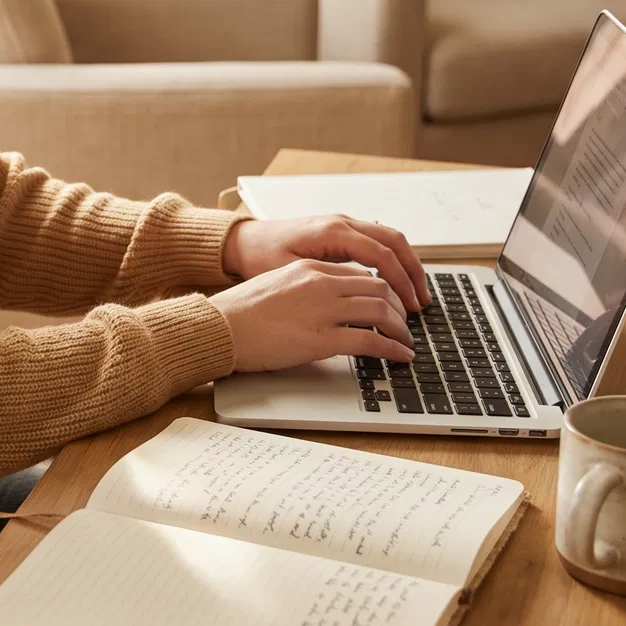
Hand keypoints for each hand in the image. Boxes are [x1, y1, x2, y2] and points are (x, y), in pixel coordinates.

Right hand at [210, 259, 416, 372]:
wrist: (219, 327)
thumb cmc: (240, 313)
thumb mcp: (277, 286)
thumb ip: (306, 288)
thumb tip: (328, 304)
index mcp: (309, 269)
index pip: (361, 274)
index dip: (383, 291)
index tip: (390, 305)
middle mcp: (320, 283)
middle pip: (378, 287)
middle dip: (398, 307)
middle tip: (405, 324)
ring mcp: (323, 309)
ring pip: (381, 311)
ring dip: (400, 329)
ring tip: (406, 342)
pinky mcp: (321, 338)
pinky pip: (371, 341)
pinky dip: (392, 349)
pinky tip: (400, 356)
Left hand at [221, 215, 427, 312]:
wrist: (242, 242)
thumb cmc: (260, 257)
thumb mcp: (291, 274)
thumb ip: (327, 283)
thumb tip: (360, 302)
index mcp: (332, 231)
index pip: (381, 254)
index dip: (400, 281)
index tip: (409, 306)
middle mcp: (341, 222)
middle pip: (394, 241)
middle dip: (413, 272)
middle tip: (422, 303)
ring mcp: (342, 224)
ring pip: (389, 238)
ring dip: (406, 265)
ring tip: (415, 296)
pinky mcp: (340, 232)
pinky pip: (377, 241)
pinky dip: (392, 260)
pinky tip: (395, 283)